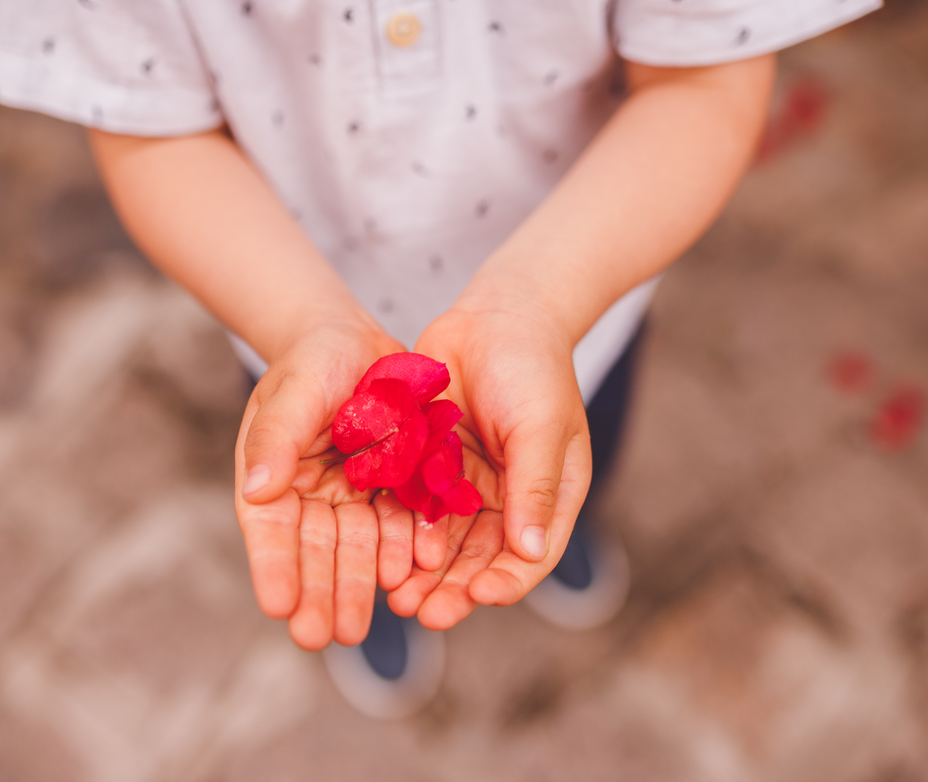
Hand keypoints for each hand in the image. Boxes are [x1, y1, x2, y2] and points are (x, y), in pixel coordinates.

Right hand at [235, 321, 412, 649]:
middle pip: (314, 550)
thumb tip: (258, 489)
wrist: (360, 339)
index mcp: (273, 477)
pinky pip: (397, 524)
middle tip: (323, 636)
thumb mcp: (293, 389)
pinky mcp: (390, 488)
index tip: (278, 606)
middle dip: (318, 592)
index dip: (273, 567)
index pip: (269, 529)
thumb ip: (277, 437)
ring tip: (358, 629)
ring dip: (357, 586)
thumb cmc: (313, 358)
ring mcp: (352, 495)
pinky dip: (401, 549)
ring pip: (356, 547)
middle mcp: (310, 495)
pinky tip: (408, 574)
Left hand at [389, 303, 591, 628]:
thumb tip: (529, 552)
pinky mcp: (432, 463)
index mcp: (546, 496)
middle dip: (454, 587)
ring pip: (443, 540)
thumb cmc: (534, 367)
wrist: (497, 314)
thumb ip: (534, 486)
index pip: (529, 555)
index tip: (478, 599)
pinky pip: (415, 505)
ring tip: (398, 598)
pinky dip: (401, 531)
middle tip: (424, 613)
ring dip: (423, 570)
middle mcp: (507, 497)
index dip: (506, 581)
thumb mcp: (542, 426)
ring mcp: (468, 483)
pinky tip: (381, 550)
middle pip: (480, 557)